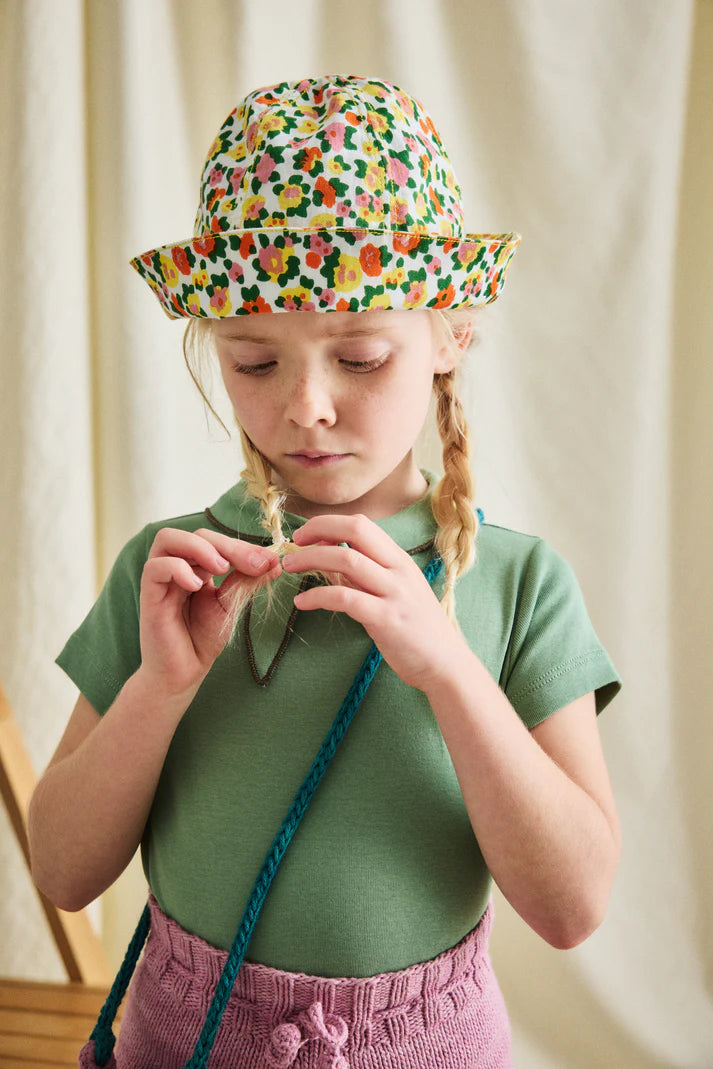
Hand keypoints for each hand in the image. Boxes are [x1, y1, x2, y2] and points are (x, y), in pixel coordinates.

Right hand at [140, 528, 280, 697]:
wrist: (183, 672)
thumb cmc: (203, 638)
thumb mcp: (232, 605)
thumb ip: (247, 582)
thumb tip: (274, 562)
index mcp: (196, 566)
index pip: (216, 540)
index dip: (243, 546)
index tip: (269, 561)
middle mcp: (176, 566)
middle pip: (196, 534)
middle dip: (228, 545)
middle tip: (253, 563)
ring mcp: (161, 579)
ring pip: (168, 539)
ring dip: (199, 547)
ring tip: (222, 568)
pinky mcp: (149, 595)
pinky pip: (155, 567)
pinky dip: (177, 569)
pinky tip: (197, 586)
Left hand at [283, 514, 467, 691]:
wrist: (445, 664)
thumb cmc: (416, 630)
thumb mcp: (395, 593)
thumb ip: (366, 575)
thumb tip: (329, 559)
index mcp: (400, 560)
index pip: (362, 524)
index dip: (329, 522)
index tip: (306, 533)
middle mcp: (399, 570)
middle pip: (355, 529)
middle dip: (318, 528)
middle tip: (293, 541)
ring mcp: (394, 593)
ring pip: (346, 558)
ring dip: (310, 558)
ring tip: (289, 566)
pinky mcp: (386, 619)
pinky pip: (345, 598)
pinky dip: (317, 596)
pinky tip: (301, 602)